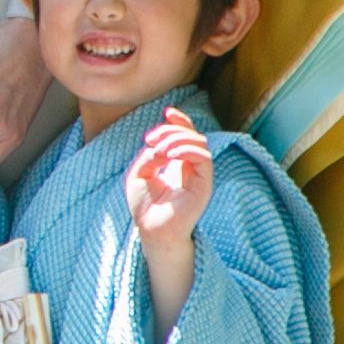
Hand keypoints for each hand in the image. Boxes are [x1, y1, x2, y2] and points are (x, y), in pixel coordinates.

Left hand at [125, 110, 212, 249]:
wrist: (151, 231)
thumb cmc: (144, 206)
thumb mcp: (138, 172)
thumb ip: (149, 155)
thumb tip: (162, 148)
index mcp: (177, 163)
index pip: (187, 135)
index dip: (181, 120)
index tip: (168, 112)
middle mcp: (191, 168)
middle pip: (192, 136)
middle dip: (171, 131)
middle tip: (152, 140)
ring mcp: (199, 176)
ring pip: (200, 144)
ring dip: (178, 139)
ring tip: (160, 150)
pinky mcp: (204, 186)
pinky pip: (204, 159)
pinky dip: (188, 150)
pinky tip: (170, 155)